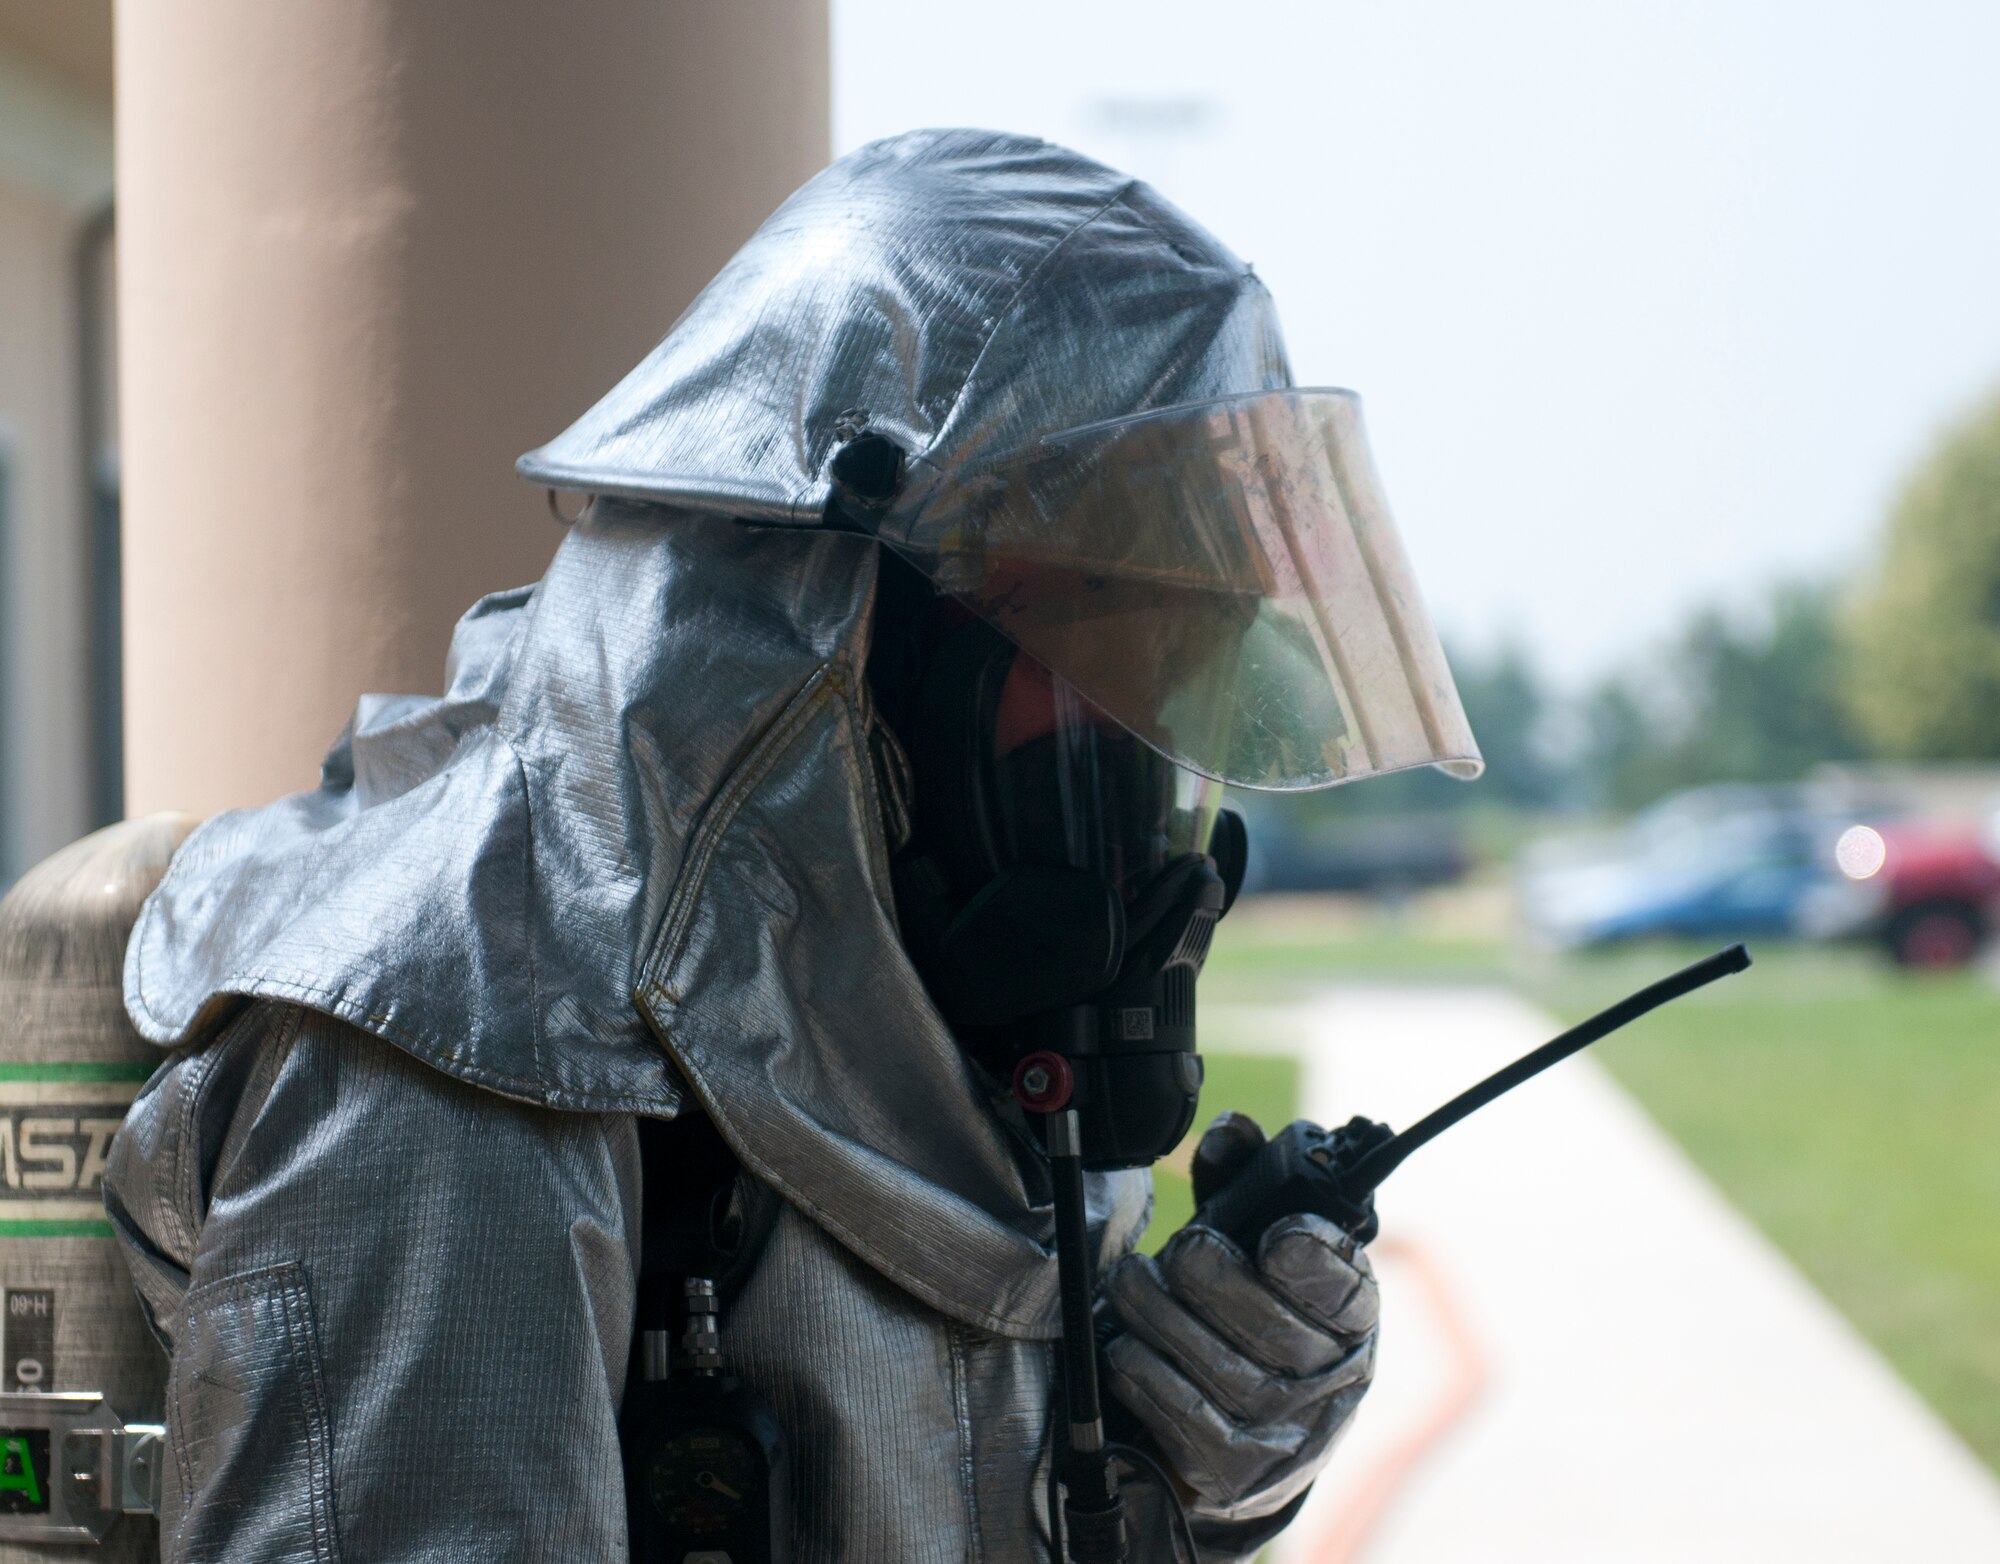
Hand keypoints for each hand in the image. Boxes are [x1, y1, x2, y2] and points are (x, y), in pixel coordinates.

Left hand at [1101, 1113, 1378, 1520]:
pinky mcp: (1239, 1475)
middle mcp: (1333, 1380)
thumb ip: (1243, 1184)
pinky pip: (1193, 1425)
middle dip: (1216, 1280)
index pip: (1348, 1290)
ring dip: (1165, 1321)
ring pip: (1230, 1376)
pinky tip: (1126, 1347)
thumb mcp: (1252, 1246)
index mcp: (1350, 1316)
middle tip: (1179, 1250)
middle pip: (1280, 1332)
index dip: (1318, 1262)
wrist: (1246, 1437)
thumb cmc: (1248, 1317)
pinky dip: (1150, 1378)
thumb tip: (1230, 1131)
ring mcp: (1291, 1436)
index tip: (1276, 1235)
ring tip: (1128, 1285)